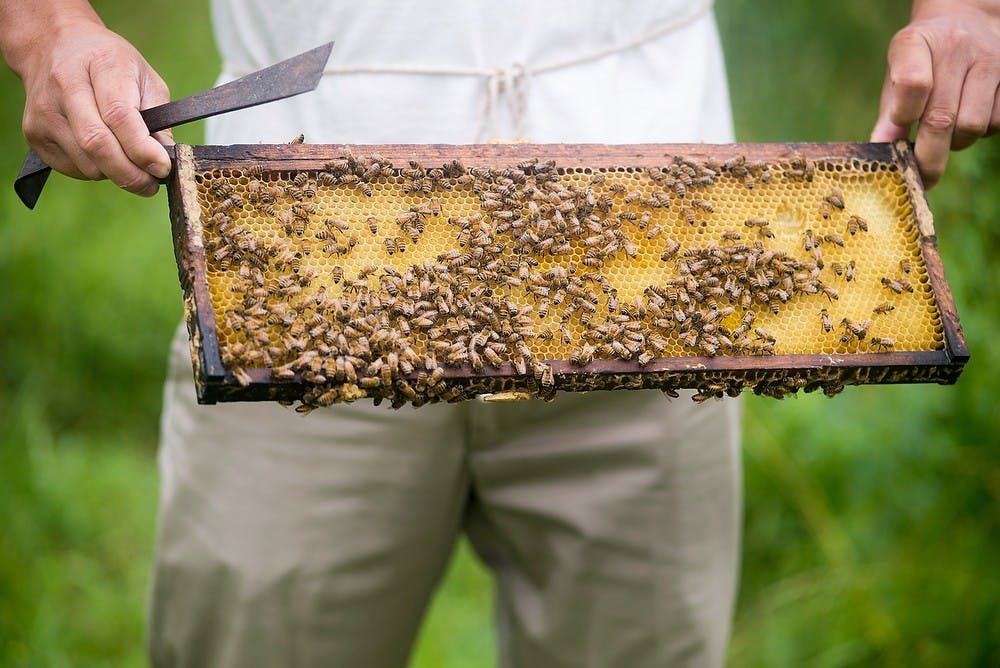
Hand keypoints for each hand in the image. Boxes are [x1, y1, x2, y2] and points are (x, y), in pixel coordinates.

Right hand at [17, 20, 171, 195]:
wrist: (51, 46)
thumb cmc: (108, 64)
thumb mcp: (144, 77)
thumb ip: (159, 118)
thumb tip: (163, 161)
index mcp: (101, 65)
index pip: (119, 116)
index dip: (142, 149)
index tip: (162, 167)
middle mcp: (66, 86)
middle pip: (97, 144)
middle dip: (130, 173)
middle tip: (150, 185)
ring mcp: (44, 111)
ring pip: (86, 163)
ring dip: (114, 174)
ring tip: (128, 162)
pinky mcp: (33, 132)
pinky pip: (72, 168)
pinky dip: (95, 171)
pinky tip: (103, 156)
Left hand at [870, 0, 999, 188]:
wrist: (968, 20)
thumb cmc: (922, 60)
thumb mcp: (896, 75)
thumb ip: (889, 113)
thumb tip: (879, 151)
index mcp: (915, 43)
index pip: (912, 83)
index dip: (904, 116)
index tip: (897, 137)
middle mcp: (955, 47)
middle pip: (942, 118)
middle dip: (928, 158)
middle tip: (921, 179)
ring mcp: (989, 58)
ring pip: (973, 126)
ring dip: (957, 142)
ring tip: (946, 133)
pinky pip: (998, 123)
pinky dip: (983, 133)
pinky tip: (970, 118)